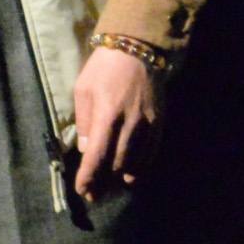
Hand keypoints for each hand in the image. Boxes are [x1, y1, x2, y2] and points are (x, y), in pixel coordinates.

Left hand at [72, 45, 161, 200]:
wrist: (137, 50)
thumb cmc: (103, 68)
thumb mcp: (83, 90)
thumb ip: (84, 121)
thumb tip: (86, 150)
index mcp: (107, 115)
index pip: (97, 156)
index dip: (89, 177)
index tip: (83, 191)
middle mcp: (130, 125)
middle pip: (116, 164)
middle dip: (102, 182)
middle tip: (93, 193)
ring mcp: (148, 126)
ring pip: (135, 163)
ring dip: (120, 178)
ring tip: (108, 186)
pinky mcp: (160, 125)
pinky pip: (150, 155)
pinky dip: (139, 168)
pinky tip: (129, 173)